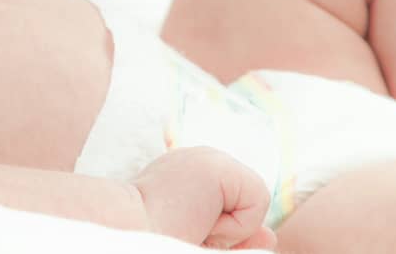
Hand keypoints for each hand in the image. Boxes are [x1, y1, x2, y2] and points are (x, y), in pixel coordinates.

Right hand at [132, 147, 276, 248]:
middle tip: (186, 227)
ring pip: (253, 203)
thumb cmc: (152, 237)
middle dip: (226, 228)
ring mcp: (209, 156)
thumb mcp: (202, 240)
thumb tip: (270, 235)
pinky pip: (257, 201)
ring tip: (191, 223)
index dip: (223, 228)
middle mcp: (200, 158)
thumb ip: (236, 238)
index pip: (233, 203)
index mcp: (190, 173)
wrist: (125, 232)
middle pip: (246, 204)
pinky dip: (236, 224)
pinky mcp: (219, 164)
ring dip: (228, 229)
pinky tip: (200, 217)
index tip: (184, 226)